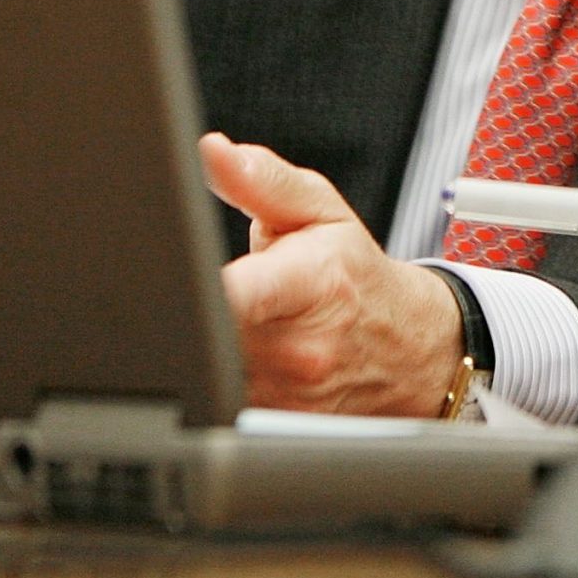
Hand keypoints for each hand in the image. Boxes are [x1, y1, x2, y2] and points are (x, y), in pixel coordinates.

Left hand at [198, 132, 462, 416]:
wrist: (408, 347)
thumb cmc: (357, 276)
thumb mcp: (321, 212)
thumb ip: (262, 179)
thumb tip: (214, 151)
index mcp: (312, 283)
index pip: (237, 297)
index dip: (196, 294)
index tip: (169, 283)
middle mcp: (301, 349)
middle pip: (200, 336)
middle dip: (178, 313)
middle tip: (186, 294)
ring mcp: (286, 397)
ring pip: (200, 373)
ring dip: (193, 348)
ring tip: (217, 324)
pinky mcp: (271, 427)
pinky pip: (212, 404)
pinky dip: (206, 380)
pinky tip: (226, 360)